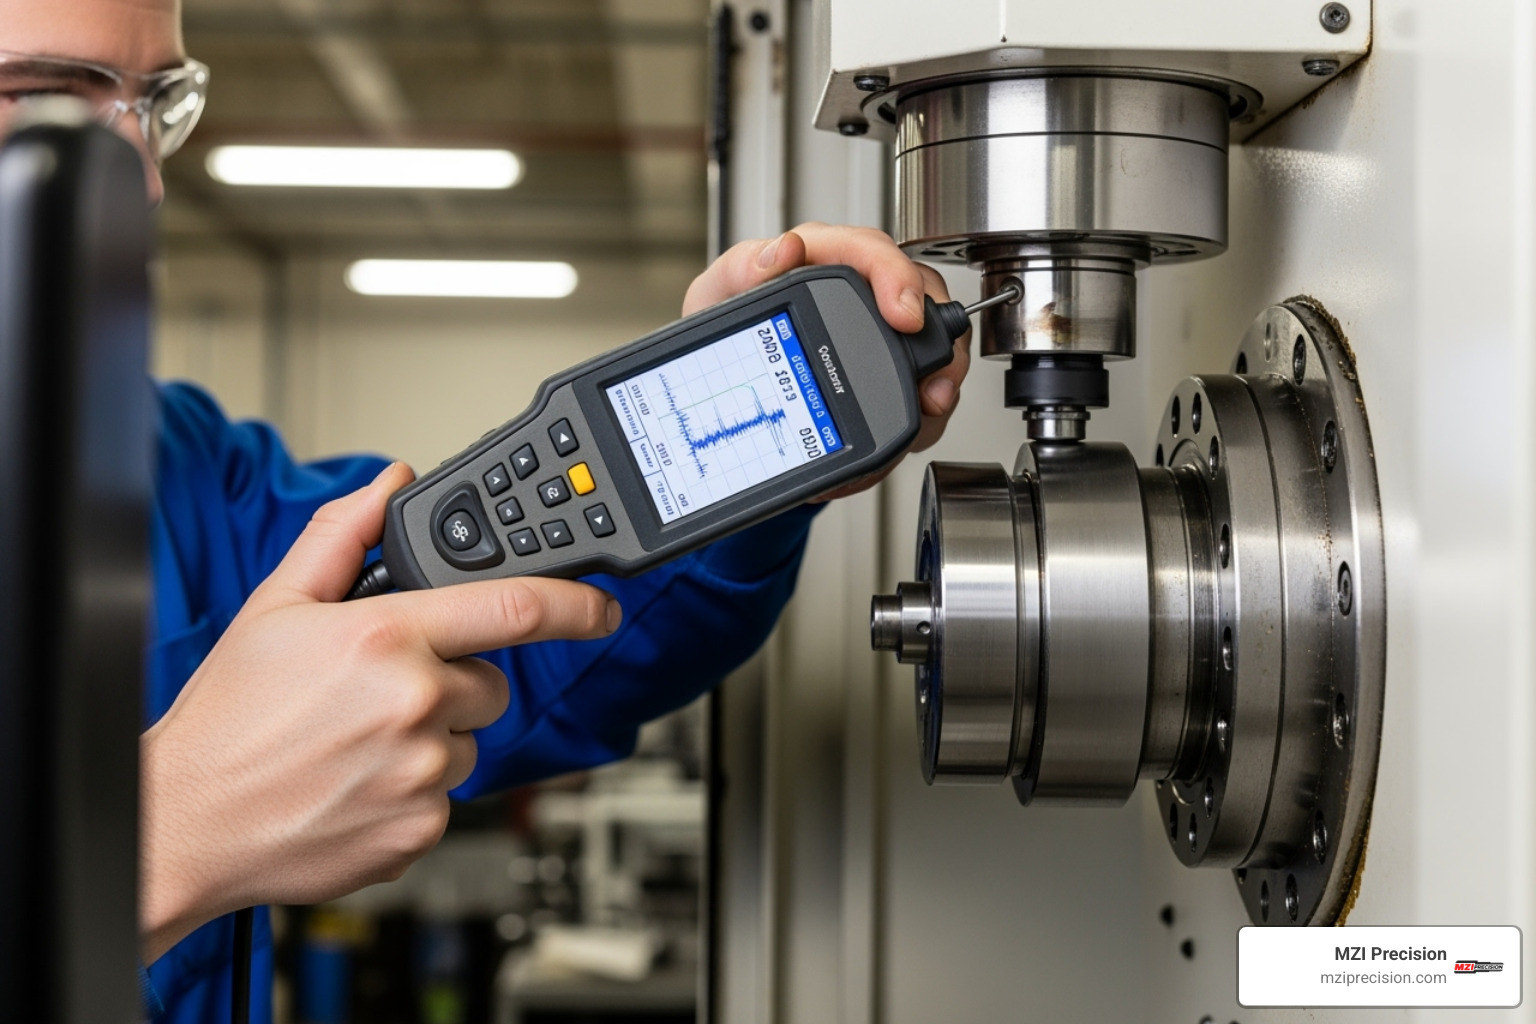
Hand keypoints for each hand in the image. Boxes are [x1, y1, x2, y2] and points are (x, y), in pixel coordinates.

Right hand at [139, 463, 619, 962]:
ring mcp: (421, 770)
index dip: (574, 603)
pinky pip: (447, 798)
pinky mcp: (420, 829)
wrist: (184, 821)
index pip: (513, 608)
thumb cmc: (227, 718)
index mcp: (386, 637)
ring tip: (357, 743)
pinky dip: (413, 791)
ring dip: (432, 739)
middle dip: (452, 682)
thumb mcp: (277, 607)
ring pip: (469, 742)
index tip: (602, 606)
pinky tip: (355, 783)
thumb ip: (344, 536)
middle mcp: (413, 702)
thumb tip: (390, 485)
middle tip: (381, 693)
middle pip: (489, 684)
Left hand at [683, 222, 969, 497]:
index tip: (903, 313)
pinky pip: (922, 391)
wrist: (727, 385)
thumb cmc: (728, 328)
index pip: (873, 253)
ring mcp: (879, 334)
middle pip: (925, 299)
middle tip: (930, 384)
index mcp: (823, 260)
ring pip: (935, 348)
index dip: (898, 278)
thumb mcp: (719, 296)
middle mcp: (861, 292)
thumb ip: (743, 269)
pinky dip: (919, 419)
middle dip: (939, 344)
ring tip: (921, 413)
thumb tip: (780, 251)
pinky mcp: (885, 374)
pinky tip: (895, 432)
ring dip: (937, 386)